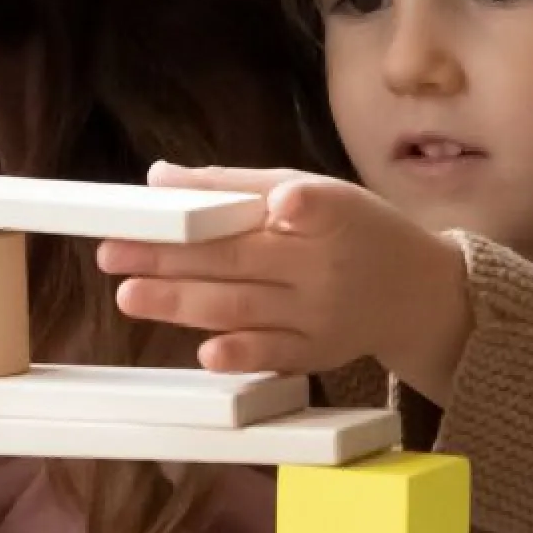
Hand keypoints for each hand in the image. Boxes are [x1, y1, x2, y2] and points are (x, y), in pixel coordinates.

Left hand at [95, 165, 473, 397]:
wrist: (417, 294)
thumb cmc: (353, 229)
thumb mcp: (312, 189)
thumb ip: (235, 185)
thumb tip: (159, 178)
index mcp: (332, 212)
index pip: (317, 206)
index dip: (298, 205)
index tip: (283, 204)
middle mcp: (327, 266)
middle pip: (241, 258)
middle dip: (172, 256)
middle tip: (115, 252)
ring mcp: (321, 314)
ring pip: (244, 307)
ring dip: (182, 303)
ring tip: (131, 295)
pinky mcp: (319, 353)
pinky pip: (273, 355)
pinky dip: (240, 354)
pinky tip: (207, 352)